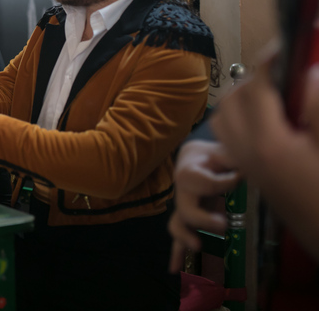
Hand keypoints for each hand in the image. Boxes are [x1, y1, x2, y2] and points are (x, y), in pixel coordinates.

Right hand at [168, 139, 238, 272]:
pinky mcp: (187, 221)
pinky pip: (178, 238)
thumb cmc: (212, 155)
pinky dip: (176, 255)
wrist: (195, 158)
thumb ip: (233, 157)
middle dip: (202, 220)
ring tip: (198, 247)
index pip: (206, 183)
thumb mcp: (223, 151)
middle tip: (223, 224)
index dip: (226, 182)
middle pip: (186, 209)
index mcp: (189, 173)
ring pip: (177, 226)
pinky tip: (176, 270)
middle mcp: (182, 193)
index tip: (240, 178)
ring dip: (185, 238)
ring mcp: (183, 209)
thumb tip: (245, 169)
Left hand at [212, 54, 318, 179]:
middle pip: (233, 99)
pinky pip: (228, 135)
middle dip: (255, 79)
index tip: (284, 47)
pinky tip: (269, 119)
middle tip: (283, 72)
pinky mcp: (248, 171)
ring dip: (243, 98)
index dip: (270, 63)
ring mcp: (243, 162)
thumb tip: (310, 71)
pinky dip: (240, 117)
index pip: (257, 88)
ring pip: (225, 116)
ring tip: (275, 93)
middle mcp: (246, 151)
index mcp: (268, 143)